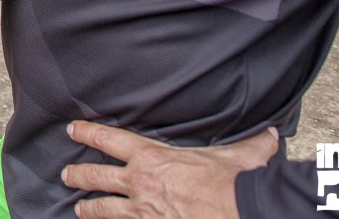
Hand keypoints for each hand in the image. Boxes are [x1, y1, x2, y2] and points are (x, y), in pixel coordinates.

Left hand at [62, 121, 278, 217]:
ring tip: (78, 209)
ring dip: (89, 209)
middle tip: (65, 174)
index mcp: (152, 157)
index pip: (109, 139)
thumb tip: (273, 133)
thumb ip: (253, 143)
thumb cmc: (233, 181)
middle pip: (97, 176)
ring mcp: (142, 211)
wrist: (237, 211)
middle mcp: (140, 183)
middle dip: (78, 175)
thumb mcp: (239, 154)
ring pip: (104, 209)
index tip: (72, 129)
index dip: (87, 133)